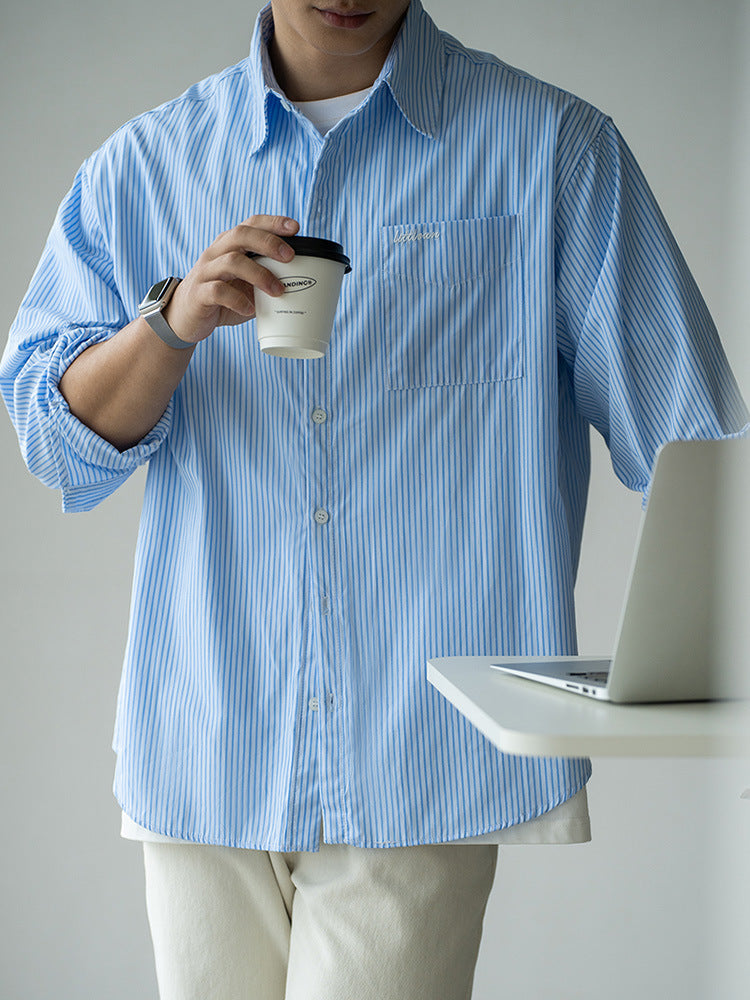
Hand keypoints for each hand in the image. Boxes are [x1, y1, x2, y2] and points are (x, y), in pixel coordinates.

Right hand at [164, 215, 299, 343]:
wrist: (185, 318)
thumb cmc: (222, 298)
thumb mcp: (246, 283)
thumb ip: (266, 278)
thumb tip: (304, 282)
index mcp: (229, 245)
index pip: (251, 224)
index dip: (273, 222)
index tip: (295, 227)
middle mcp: (216, 253)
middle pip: (241, 235)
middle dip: (268, 242)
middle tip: (290, 257)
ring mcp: (206, 272)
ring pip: (232, 262)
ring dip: (260, 275)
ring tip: (278, 291)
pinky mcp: (199, 294)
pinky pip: (218, 291)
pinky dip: (238, 300)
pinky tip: (250, 309)